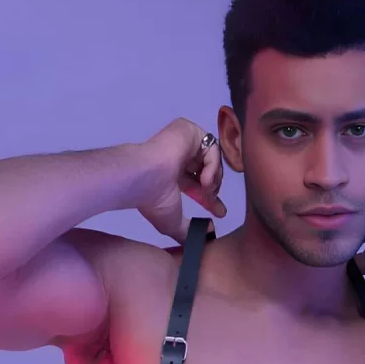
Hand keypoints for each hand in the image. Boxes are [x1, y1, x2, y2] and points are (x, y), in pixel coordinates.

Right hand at [134, 117, 226, 244]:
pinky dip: (213, 166)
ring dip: (214, 178)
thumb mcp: (173, 222)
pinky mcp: (188, 129)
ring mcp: (183, 142)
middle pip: (207, 170)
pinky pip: (211, 148)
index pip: (198, 185)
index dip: (211, 198)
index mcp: (173, 175)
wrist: (143, 177)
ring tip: (207, 189)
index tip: (221, 213)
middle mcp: (178, 157)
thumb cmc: (154, 200)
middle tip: (213, 199)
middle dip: (214, 188)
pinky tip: (205, 179)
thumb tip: (207, 234)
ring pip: (211, 159)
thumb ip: (188, 230)